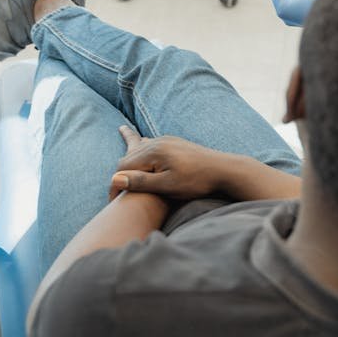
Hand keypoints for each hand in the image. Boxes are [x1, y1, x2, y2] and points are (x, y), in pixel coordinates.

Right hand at [109, 126, 231, 200]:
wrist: (224, 169)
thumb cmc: (196, 181)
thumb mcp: (167, 186)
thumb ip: (142, 182)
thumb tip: (115, 180)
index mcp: (154, 151)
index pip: (123, 167)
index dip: (116, 186)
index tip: (114, 204)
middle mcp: (159, 142)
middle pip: (130, 155)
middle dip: (120, 171)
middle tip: (113, 190)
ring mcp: (168, 141)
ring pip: (141, 146)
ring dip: (131, 150)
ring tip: (123, 131)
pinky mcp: (176, 143)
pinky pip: (153, 142)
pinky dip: (144, 143)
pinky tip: (144, 139)